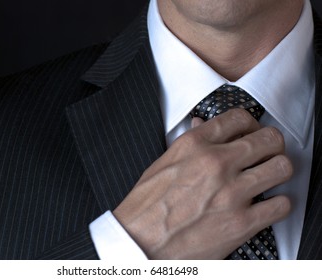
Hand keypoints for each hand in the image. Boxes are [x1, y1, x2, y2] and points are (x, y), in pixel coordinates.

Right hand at [113, 109, 291, 258]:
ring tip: (268, 178)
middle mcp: (215, 163)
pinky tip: (266, 205)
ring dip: (278, 171)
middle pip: (268, 139)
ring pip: (281, 168)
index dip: (252, 124)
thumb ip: (188, 144)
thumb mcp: (163, 164)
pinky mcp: (241, 222)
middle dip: (271, 145)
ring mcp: (231, 192)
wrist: (139, 242)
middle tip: (266, 154)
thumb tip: (202, 125)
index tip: (252, 133)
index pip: (239, 118)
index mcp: (194, 145)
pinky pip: (281, 205)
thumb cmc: (146, 205)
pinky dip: (278, 204)